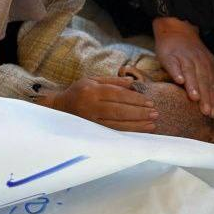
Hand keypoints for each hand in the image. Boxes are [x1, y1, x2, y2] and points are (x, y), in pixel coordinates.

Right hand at [38, 75, 157, 131]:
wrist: (58, 108)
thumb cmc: (78, 92)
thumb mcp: (93, 80)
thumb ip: (113, 81)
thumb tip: (132, 82)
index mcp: (92, 91)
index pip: (118, 95)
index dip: (135, 99)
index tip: (149, 102)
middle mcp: (90, 106)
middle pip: (119, 110)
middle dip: (139, 113)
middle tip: (155, 114)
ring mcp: (90, 121)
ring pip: (116, 124)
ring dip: (136, 125)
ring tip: (152, 125)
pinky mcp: (90, 132)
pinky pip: (111, 133)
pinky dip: (127, 133)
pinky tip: (139, 132)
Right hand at [153, 17, 213, 117]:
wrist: (177, 30)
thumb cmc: (191, 52)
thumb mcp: (207, 66)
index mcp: (207, 66)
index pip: (211, 85)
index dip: (212, 100)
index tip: (213, 114)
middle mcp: (198, 62)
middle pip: (203, 80)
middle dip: (205, 97)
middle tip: (206, 112)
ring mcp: (184, 58)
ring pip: (190, 72)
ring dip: (193, 85)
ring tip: (195, 98)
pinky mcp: (170, 56)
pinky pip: (174, 64)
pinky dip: (177, 72)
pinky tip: (179, 81)